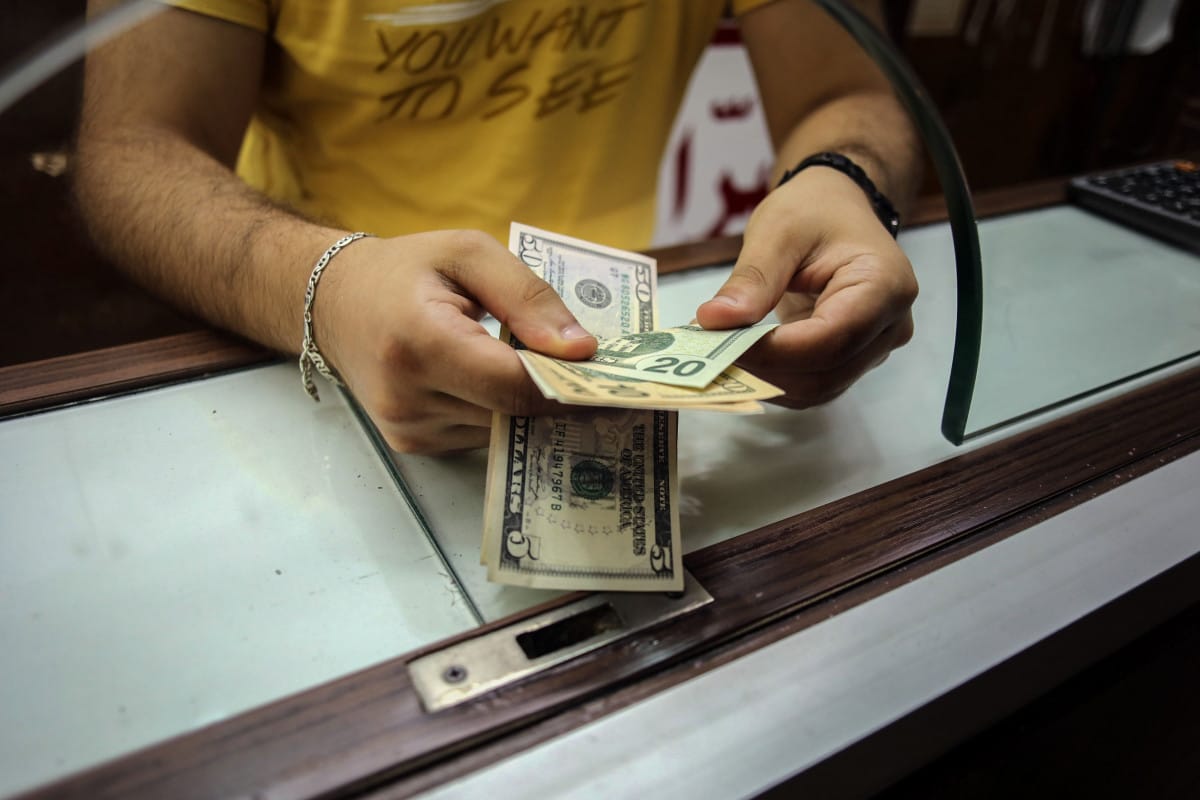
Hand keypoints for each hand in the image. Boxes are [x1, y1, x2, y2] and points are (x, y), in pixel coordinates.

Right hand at [316, 230, 595, 452]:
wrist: (333, 302)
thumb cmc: (404, 270)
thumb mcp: (468, 253)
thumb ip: (528, 296)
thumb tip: (582, 349)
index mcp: (419, 342)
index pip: (513, 385)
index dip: (569, 387)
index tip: (615, 381)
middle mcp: (408, 396)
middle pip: (512, 412)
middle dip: (558, 393)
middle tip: (602, 376)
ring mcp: (407, 428)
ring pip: (501, 429)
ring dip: (529, 403)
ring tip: (547, 368)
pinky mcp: (411, 444)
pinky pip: (480, 435)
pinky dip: (499, 410)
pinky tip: (503, 380)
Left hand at [695, 166, 916, 407]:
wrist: (834, 211)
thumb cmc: (813, 211)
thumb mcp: (777, 230)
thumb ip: (751, 280)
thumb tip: (713, 321)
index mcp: (884, 285)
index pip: (829, 339)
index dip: (772, 352)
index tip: (718, 345)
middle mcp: (890, 325)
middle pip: (824, 372)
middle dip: (762, 370)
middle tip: (706, 355)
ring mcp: (875, 347)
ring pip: (816, 388)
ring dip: (763, 380)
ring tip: (717, 355)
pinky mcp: (852, 359)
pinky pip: (812, 384)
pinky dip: (772, 379)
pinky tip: (739, 360)